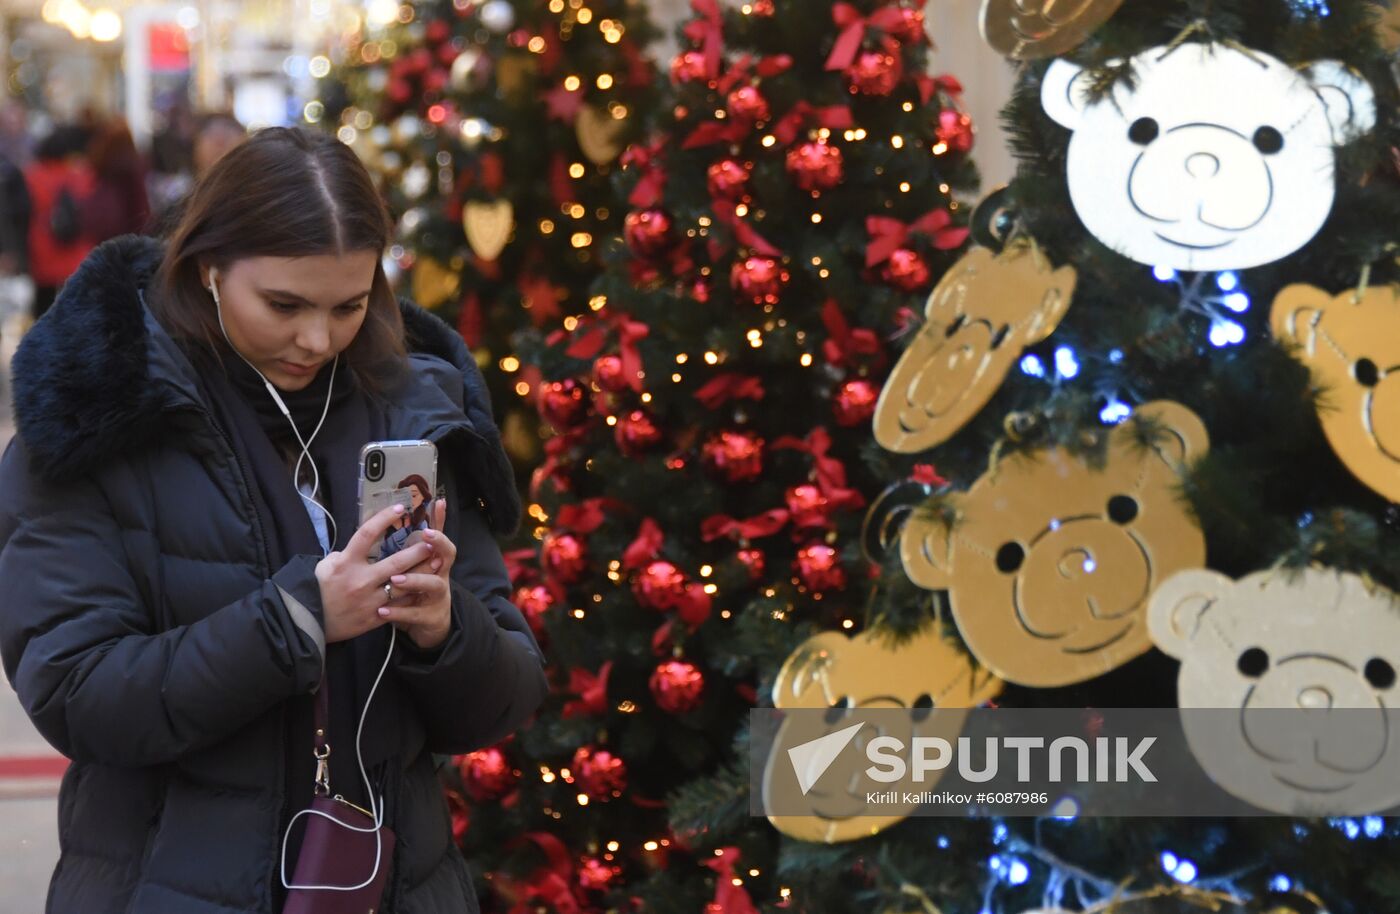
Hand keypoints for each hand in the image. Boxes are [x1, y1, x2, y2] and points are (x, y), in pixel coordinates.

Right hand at [314, 503, 437, 643]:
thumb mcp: (326, 565)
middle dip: (418, 551)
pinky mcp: (375, 617)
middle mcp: (360, 580)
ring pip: (404, 585)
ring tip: (437, 562)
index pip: (367, 534)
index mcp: (346, 563)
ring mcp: (369, 600)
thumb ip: (345, 552)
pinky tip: (425, 586)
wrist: (309, 623)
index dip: (384, 518)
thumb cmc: (318, 589)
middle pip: (396, 562)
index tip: (401, 508)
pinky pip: (400, 605)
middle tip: (433, 540)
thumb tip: (364, 544)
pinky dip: (413, 595)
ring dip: (422, 573)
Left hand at [377, 498, 455, 650]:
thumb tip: (398, 518)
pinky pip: (415, 614)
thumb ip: (410, 543)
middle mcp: (442, 575)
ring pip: (434, 585)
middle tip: (424, 536)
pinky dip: (398, 612)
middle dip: (437, 544)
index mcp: (436, 561)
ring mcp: (438, 597)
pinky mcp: (431, 617)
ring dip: (415, 579)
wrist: (430, 626)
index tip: (436, 506)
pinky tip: (382, 610)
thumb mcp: (417, 566)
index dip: (441, 522)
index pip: (441, 536)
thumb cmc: (419, 590)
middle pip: (446, 556)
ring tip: (395, 579)